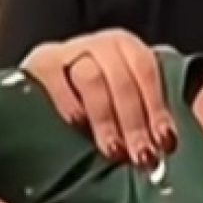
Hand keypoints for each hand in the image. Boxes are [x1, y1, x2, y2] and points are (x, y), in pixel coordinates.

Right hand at [21, 29, 176, 169]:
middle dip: (134, 123)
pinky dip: (69, 102)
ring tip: (112, 150)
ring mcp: (69, 53)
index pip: (147, 73)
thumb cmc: (90, 105)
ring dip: (106, 119)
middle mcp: (100, 46)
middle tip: (140, 157)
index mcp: (127, 50)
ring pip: (92, 79)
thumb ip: (140, 120)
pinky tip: (78, 125)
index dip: (157, 110)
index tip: (164, 144)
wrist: (37, 94)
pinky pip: (56, 78)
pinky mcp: (40, 63)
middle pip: (122, 81)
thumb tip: (161, 150)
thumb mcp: (120, 106)